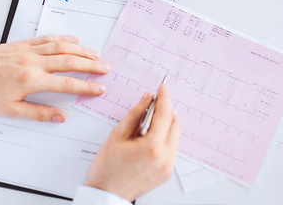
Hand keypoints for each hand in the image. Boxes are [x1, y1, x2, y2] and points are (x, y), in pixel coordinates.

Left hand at [0, 35, 109, 121]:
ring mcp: (29, 51)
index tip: (99, 88)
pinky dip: (62, 38)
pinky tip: (73, 39)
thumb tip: (60, 116)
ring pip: (61, 47)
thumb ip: (39, 113)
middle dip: (91, 65)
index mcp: (32, 80)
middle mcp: (34, 62)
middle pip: (70, 61)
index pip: (67, 83)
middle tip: (105, 68)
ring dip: (81, 50)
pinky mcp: (22, 44)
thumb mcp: (11, 110)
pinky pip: (47, 39)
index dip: (87, 86)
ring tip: (96, 54)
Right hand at [86, 85, 180, 200]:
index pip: (165, 115)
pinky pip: (172, 147)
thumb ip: (135, 114)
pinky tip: (152, 133)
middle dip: (168, 109)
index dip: (164, 98)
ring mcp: (168, 167)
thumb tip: (147, 99)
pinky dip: (165, 136)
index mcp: (152, 148)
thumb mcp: (117, 135)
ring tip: (151, 117)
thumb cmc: (107, 168)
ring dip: (167, 122)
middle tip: (158, 100)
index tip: (163, 88)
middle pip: (175, 124)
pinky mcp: (167, 172)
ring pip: (175, 135)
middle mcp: (165, 158)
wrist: (106, 194)